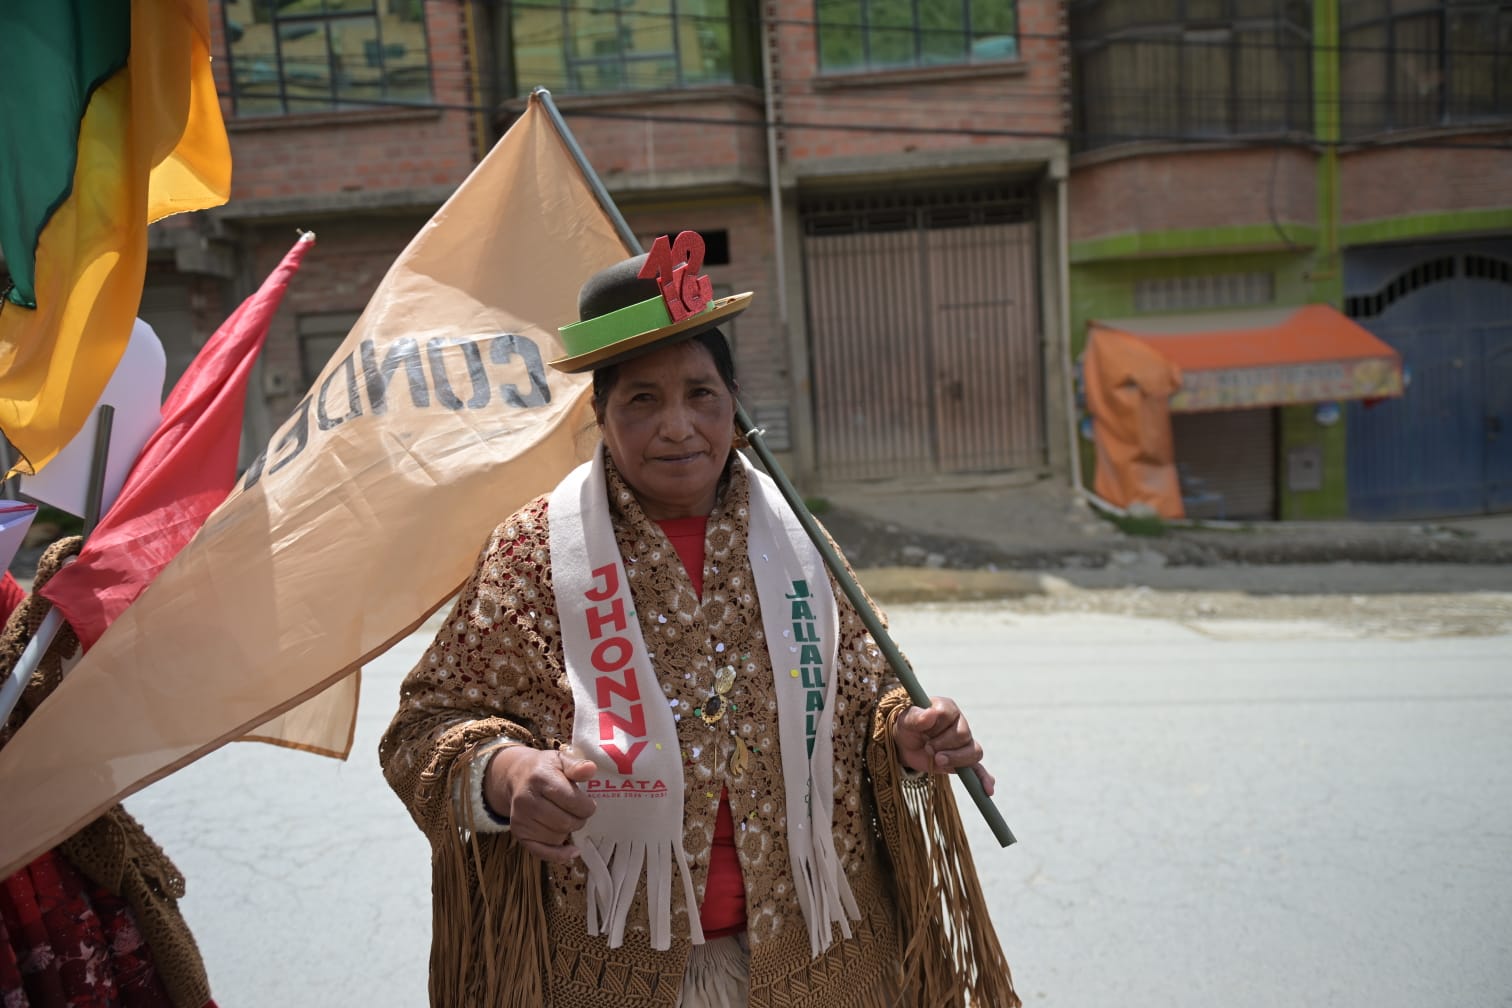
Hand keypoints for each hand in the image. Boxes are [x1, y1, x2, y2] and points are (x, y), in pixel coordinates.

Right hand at [483, 746, 597, 862]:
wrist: (517, 776)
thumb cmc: (545, 769)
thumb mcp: (560, 760)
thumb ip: (576, 765)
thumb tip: (591, 769)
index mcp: (540, 778)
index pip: (572, 801)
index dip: (587, 806)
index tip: (588, 803)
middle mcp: (526, 800)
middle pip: (565, 822)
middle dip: (579, 819)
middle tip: (579, 812)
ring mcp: (520, 818)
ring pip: (557, 837)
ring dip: (568, 831)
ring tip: (566, 818)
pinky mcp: (518, 832)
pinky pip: (542, 852)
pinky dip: (559, 854)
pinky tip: (571, 850)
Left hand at [891, 696, 994, 796]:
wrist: (905, 745)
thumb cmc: (907, 728)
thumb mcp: (905, 720)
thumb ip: (916, 716)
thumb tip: (930, 714)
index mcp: (947, 708)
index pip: (949, 715)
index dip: (936, 726)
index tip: (923, 732)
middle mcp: (959, 723)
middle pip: (963, 735)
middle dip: (942, 745)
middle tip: (927, 748)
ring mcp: (964, 743)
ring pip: (972, 752)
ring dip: (955, 759)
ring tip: (937, 761)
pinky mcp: (963, 761)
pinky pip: (978, 769)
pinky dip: (983, 778)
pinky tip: (987, 789)